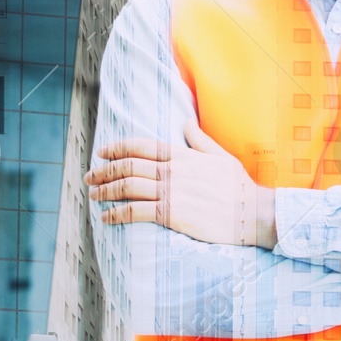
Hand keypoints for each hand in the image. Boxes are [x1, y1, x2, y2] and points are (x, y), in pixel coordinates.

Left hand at [86, 122, 276, 248]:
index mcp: (183, 155)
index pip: (142, 146)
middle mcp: (173, 170)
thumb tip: (185, 122)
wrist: (249, 212)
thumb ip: (199, 139)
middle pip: (129, 166)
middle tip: (91, 176)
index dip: (118, 147)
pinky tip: (106, 217)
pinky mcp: (171, 214)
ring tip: (93, 194)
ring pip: (127, 187)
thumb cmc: (238, 186)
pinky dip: (116, 213)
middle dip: (105, 170)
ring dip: (105, 190)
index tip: (103, 152)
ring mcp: (171, 192)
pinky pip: (135, 211)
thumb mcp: (221, 155)